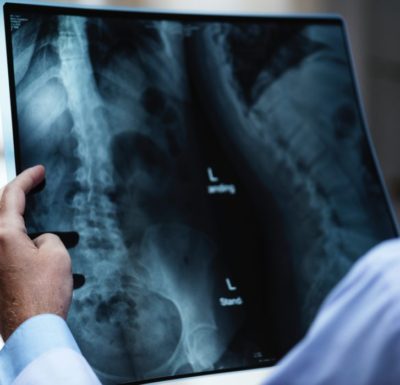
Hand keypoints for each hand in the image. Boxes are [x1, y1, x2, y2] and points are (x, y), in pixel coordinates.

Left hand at [0, 166, 72, 340]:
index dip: (28, 178)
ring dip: (21, 223)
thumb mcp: (57, 253)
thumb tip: (38, 241)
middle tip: (35, 186)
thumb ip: (47, 237)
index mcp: (4, 236)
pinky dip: (20, 243)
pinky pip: (7, 250)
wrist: (32, 330)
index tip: (39, 170)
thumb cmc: (44, 293)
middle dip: (19, 196)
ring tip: (40, 224)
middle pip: (3, 211)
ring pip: (6, 232)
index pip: (12, 195)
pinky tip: (37, 251)